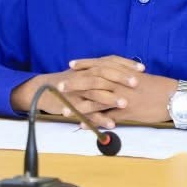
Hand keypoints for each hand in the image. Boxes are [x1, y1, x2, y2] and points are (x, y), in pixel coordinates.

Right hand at [10, 55, 143, 117]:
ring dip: (110, 98)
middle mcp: (84, 76)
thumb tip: (126, 73)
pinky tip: (112, 124)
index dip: (126, 64)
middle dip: (121, 78)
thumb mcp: (86, 73)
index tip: (142, 68)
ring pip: (95, 93)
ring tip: (125, 104)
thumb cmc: (70, 82)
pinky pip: (87, 112)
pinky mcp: (72, 105)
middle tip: (136, 83)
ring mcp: (77, 91)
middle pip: (104, 74)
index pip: (110, 61)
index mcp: (90, 67)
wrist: (44, 90)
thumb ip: (103, 73)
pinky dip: (99, 119)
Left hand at [65, 61, 179, 128]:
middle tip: (60, 86)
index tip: (72, 64)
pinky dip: (92, 121)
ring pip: (95, 100)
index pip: (100, 65)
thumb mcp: (141, 77)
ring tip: (64, 109)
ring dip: (78, 105)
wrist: (175, 97)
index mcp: (124, 72)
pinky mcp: (126, 112)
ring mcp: (122, 97)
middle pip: (93, 81)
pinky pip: (106, 117)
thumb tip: (116, 75)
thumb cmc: (160, 87)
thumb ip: (127, 76)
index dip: (85, 64)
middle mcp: (120, 83)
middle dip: (75, 84)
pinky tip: (81, 124)